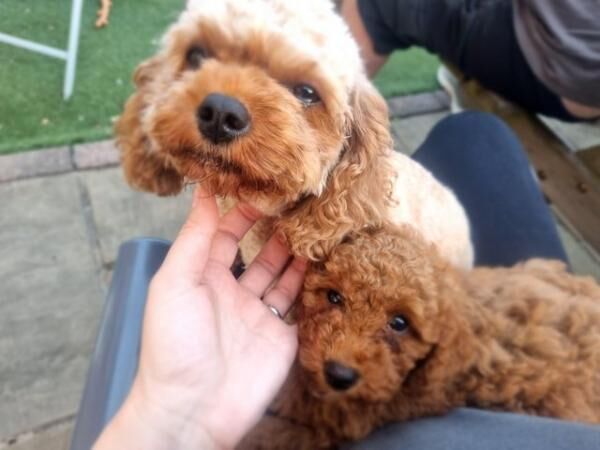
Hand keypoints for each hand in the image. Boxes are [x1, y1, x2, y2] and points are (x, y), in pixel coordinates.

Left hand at [94, 188, 306, 449]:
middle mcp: (233, 292)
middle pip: (259, 252)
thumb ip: (194, 238)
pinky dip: (311, 284)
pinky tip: (324, 260)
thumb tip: (202, 192)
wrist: (194, 408)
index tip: (264, 187)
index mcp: (204, 277)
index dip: (242, 211)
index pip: (225, 235)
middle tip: (298, 204)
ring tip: (316, 226)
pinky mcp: (282, 336)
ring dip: (296, 252)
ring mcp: (259, 314)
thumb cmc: (175, 344)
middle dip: (276, 229)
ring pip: (282, 275)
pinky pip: (299, 305)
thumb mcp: (175, 282)